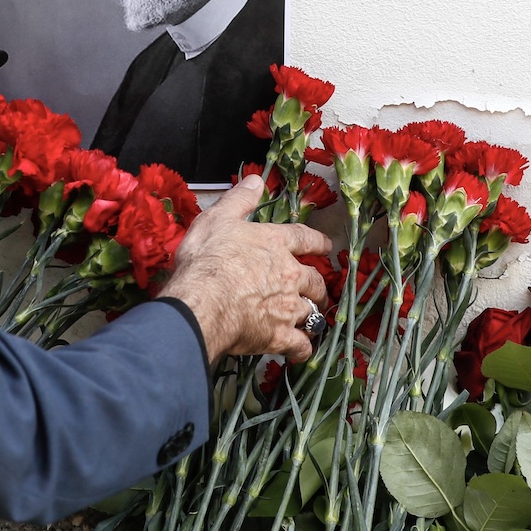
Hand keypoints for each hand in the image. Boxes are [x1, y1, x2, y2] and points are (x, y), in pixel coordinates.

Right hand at [160, 176, 333, 364]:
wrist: (203, 301)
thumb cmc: (207, 258)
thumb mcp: (218, 218)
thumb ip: (240, 199)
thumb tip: (256, 180)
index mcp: (275, 243)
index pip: (304, 239)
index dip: (317, 242)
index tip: (327, 246)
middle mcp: (289, 275)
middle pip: (314, 281)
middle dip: (318, 286)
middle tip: (318, 290)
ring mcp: (287, 308)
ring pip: (312, 313)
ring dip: (313, 316)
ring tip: (312, 320)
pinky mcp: (279, 336)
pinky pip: (300, 345)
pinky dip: (303, 348)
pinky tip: (301, 350)